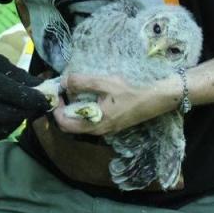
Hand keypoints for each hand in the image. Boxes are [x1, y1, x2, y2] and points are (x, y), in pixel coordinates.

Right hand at [0, 37, 51, 140]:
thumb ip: (20, 76)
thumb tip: (43, 87)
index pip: (14, 94)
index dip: (34, 99)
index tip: (48, 99)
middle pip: (8, 114)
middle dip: (27, 112)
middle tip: (38, 106)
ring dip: (17, 122)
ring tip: (23, 111)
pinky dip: (2, 131)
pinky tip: (9, 121)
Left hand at [52, 74, 176, 135]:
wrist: (157, 98)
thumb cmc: (131, 91)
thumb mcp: (105, 83)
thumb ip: (82, 82)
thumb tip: (64, 82)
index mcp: (94, 123)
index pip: (64, 124)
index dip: (56, 109)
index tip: (58, 93)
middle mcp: (98, 130)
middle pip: (71, 126)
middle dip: (63, 109)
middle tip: (64, 92)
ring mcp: (106, 129)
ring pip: (81, 124)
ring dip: (74, 109)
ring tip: (76, 92)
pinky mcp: (113, 124)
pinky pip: (91, 121)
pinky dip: (85, 110)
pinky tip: (90, 97)